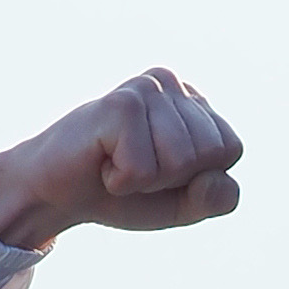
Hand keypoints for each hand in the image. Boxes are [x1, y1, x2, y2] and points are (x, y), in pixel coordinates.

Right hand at [0, 70, 244, 250]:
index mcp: (194, 101)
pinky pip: (143, 169)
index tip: (160, 171)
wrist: (57, 193)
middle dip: (172, 179)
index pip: (231, 149)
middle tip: (135, 167)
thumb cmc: (124, 193)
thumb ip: (217, 198)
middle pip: (210, 154)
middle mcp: (172, 83)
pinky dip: (122, 181)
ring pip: (180, 162)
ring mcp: (146, 88)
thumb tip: (215, 177)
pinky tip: (102, 160)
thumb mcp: (184, 205)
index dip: (197, 178)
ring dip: (145, 180)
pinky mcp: (120, 105)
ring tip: (117, 162)